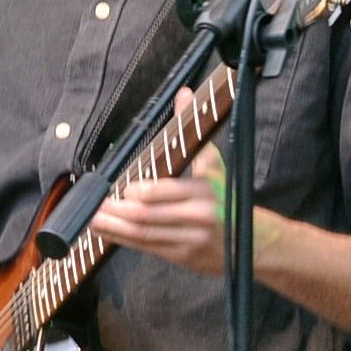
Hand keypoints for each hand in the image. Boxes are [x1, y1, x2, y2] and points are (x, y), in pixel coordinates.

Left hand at [92, 90, 232, 275]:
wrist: (256, 242)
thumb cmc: (227, 199)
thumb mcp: (213, 165)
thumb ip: (191, 130)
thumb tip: (183, 93)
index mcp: (204, 191)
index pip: (158, 192)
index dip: (133, 192)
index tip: (117, 187)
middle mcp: (197, 216)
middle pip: (145, 215)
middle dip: (115, 212)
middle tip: (95, 205)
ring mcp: (189, 239)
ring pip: (142, 234)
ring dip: (113, 228)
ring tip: (93, 218)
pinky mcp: (183, 257)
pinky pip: (146, 248)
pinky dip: (123, 240)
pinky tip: (107, 233)